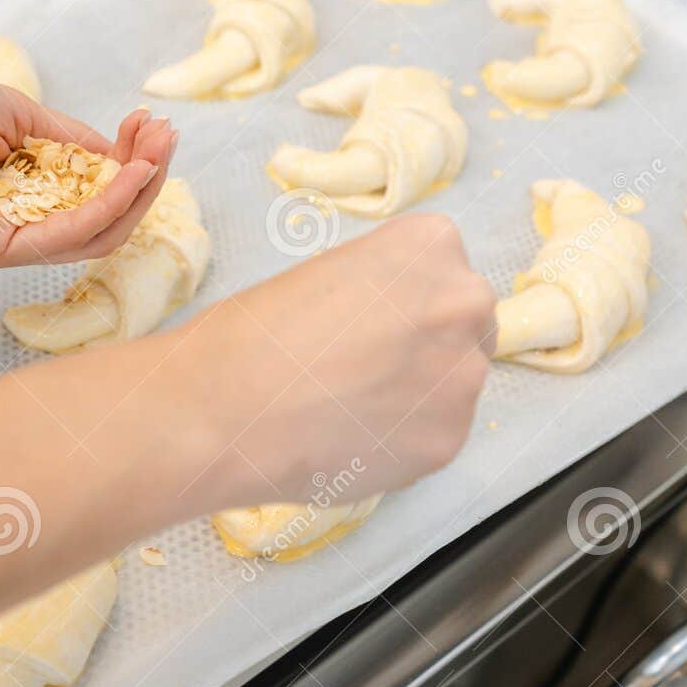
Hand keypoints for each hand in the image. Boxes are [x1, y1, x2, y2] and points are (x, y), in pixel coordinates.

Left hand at [0, 57, 176, 267]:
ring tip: (156, 154)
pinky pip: (62, 238)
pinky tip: (125, 174)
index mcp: (21, 187)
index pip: (94, 189)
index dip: (132, 159)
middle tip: (167, 136)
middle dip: (145, 178)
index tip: (152, 122)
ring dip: (135, 194)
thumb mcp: (9, 111)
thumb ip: (64, 139)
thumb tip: (118, 152)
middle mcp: (17, 220)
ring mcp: (4, 239)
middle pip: (104, 219)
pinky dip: (103, 207)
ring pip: (94, 235)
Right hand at [176, 213, 495, 505]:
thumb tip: (398, 330)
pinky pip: (437, 436)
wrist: (221, 410)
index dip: (404, 303)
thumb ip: (382, 293)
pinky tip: (354, 440)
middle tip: (366, 370)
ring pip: (454, 386)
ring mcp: (463, 375)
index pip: (442, 273)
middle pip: (465, 326)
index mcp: (431, 243)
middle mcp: (464, 301)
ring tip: (351, 411)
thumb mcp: (326, 276)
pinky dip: (404, 443)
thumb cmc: (250, 332)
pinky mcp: (450, 440)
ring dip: (418, 397)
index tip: (369, 324)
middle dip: (426, 347)